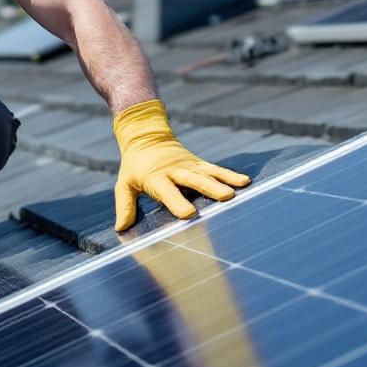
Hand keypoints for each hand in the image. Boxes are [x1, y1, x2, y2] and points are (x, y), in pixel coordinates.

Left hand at [112, 99, 249, 231]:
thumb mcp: (124, 184)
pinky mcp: (198, 164)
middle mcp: (175, 171)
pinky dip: (229, 175)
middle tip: (225, 198)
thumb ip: (125, 206)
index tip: (188, 214)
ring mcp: (189, 166)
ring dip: (223, 181)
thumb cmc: (134, 167)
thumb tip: (121, 229)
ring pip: (207, 173)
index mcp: (156, 178)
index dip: (176, 201)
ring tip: (238, 190)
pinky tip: (245, 182)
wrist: (145, 136)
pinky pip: (215, 169)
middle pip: (193, 179)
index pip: (166, 191)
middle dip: (208, 188)